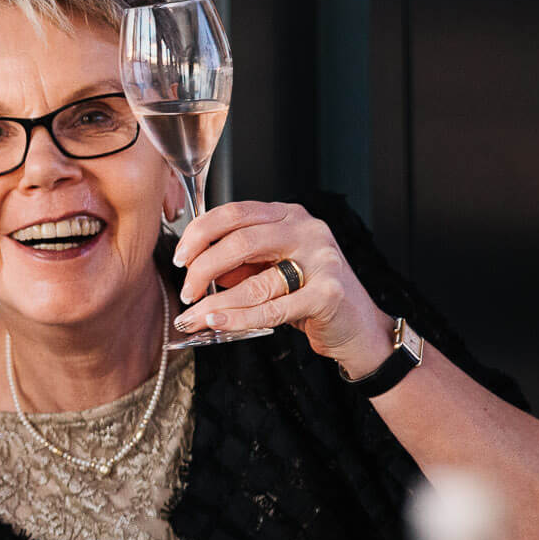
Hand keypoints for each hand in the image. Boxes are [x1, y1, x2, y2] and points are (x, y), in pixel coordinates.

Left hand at [170, 201, 392, 377]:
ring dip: (215, 301)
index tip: (180, 256)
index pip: (235, 213)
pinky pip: (273, 308)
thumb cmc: (311, 295)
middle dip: (202, 267)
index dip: (200, 233)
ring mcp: (321, 260)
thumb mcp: (272, 269)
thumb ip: (240, 263)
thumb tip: (196, 267)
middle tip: (185, 290)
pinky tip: (217, 321)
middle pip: (240, 240)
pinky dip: (239, 317)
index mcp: (289, 216)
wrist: (358, 326)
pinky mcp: (328, 294)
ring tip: (192, 316)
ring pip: (255, 279)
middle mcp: (307, 231)